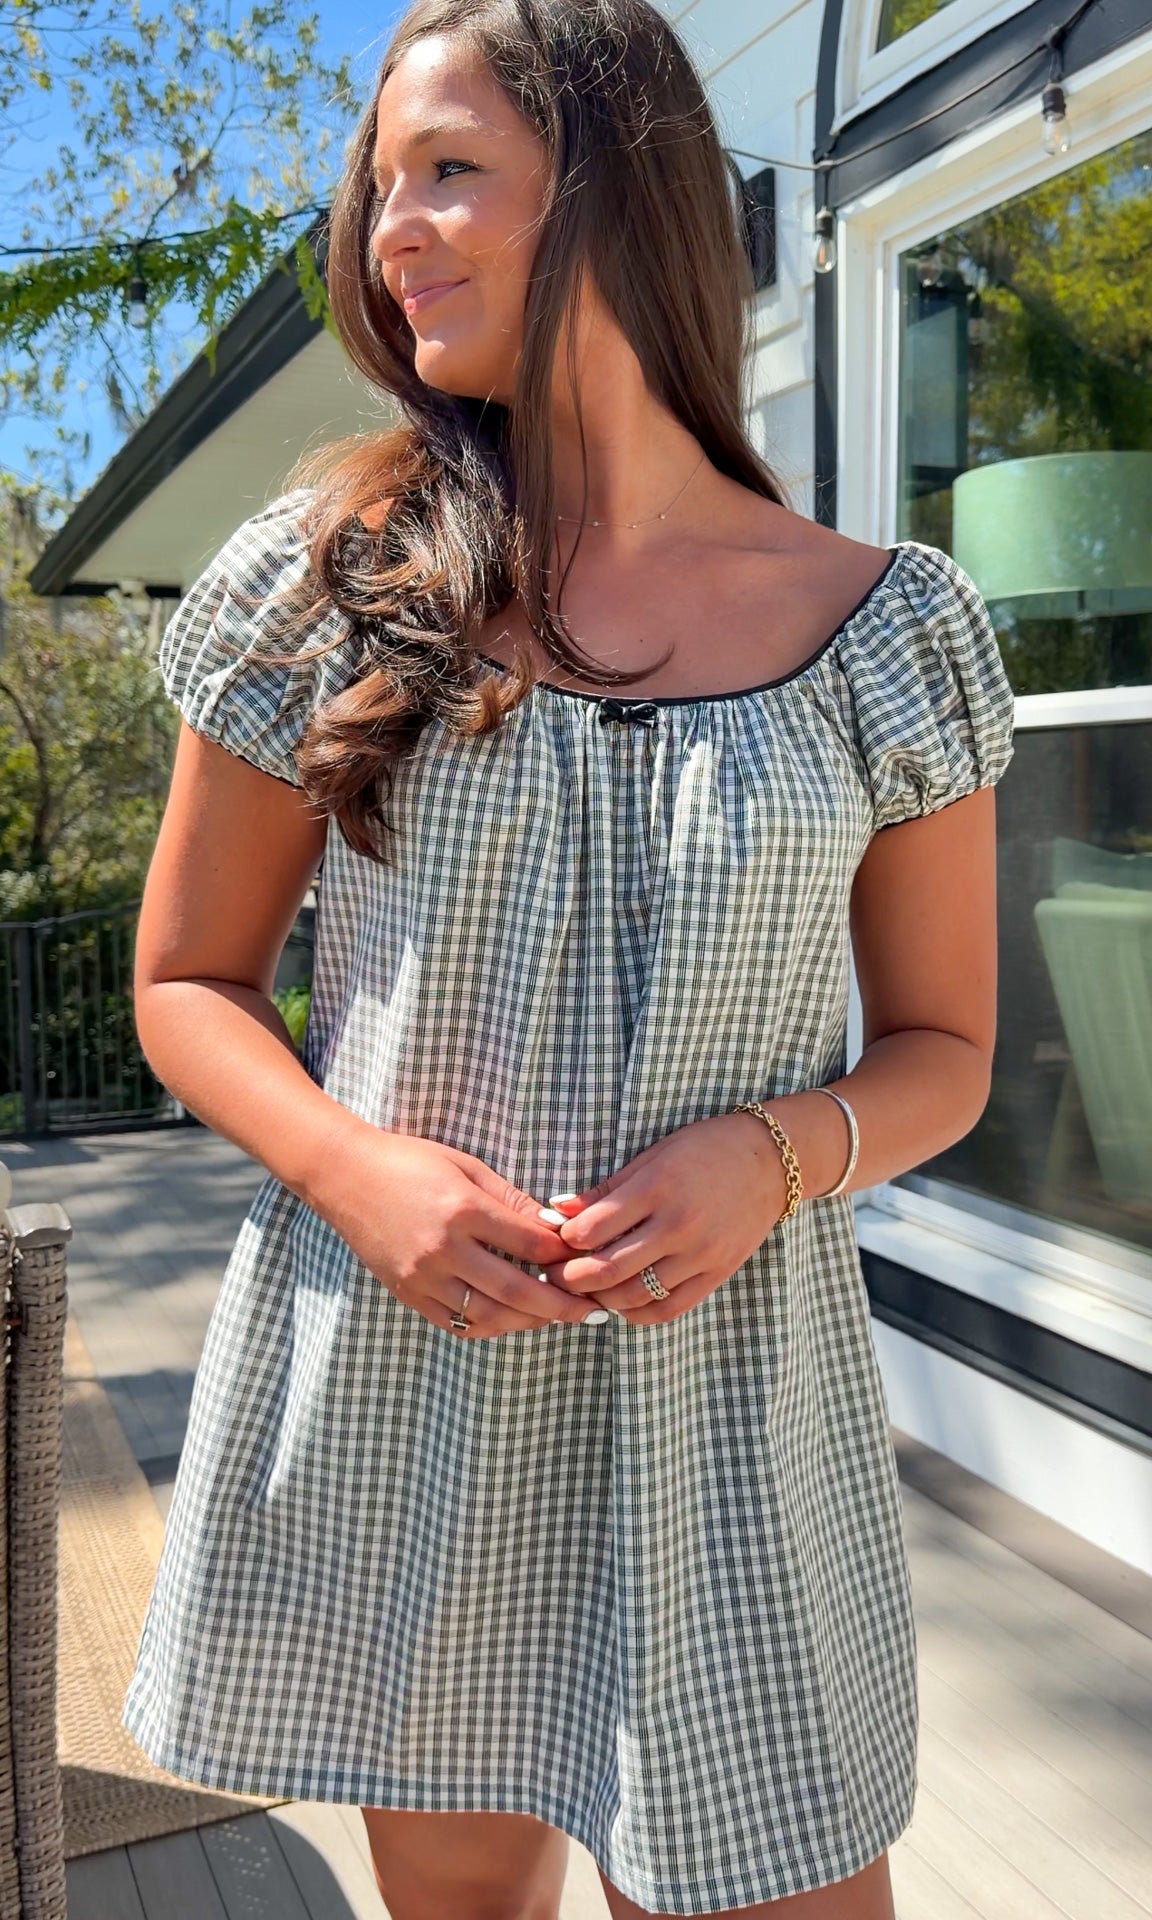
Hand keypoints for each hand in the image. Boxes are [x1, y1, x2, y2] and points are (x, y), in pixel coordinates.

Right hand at [322, 1127, 604, 1337]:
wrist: (344, 1176)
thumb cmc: (410, 1161)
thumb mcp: (466, 1166)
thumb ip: (511, 1201)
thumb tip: (557, 1227)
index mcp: (462, 1209)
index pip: (530, 1243)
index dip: (563, 1255)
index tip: (586, 1259)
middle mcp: (443, 1248)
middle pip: (515, 1289)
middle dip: (559, 1304)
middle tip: (591, 1312)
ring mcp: (422, 1276)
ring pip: (487, 1315)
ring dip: (527, 1321)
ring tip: (555, 1318)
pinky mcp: (407, 1293)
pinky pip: (455, 1323)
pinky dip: (488, 1326)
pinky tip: (511, 1320)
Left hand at [538, 1112, 788, 1323]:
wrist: (771, 1161)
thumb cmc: (705, 1150)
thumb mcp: (654, 1156)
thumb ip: (607, 1189)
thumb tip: (559, 1210)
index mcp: (657, 1187)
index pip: (593, 1230)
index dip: (564, 1242)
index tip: (555, 1242)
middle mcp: (678, 1224)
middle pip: (608, 1269)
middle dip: (570, 1278)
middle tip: (554, 1276)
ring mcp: (700, 1252)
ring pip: (635, 1294)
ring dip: (600, 1299)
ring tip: (584, 1290)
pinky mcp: (717, 1272)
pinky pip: (669, 1307)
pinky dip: (638, 1313)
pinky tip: (621, 1305)